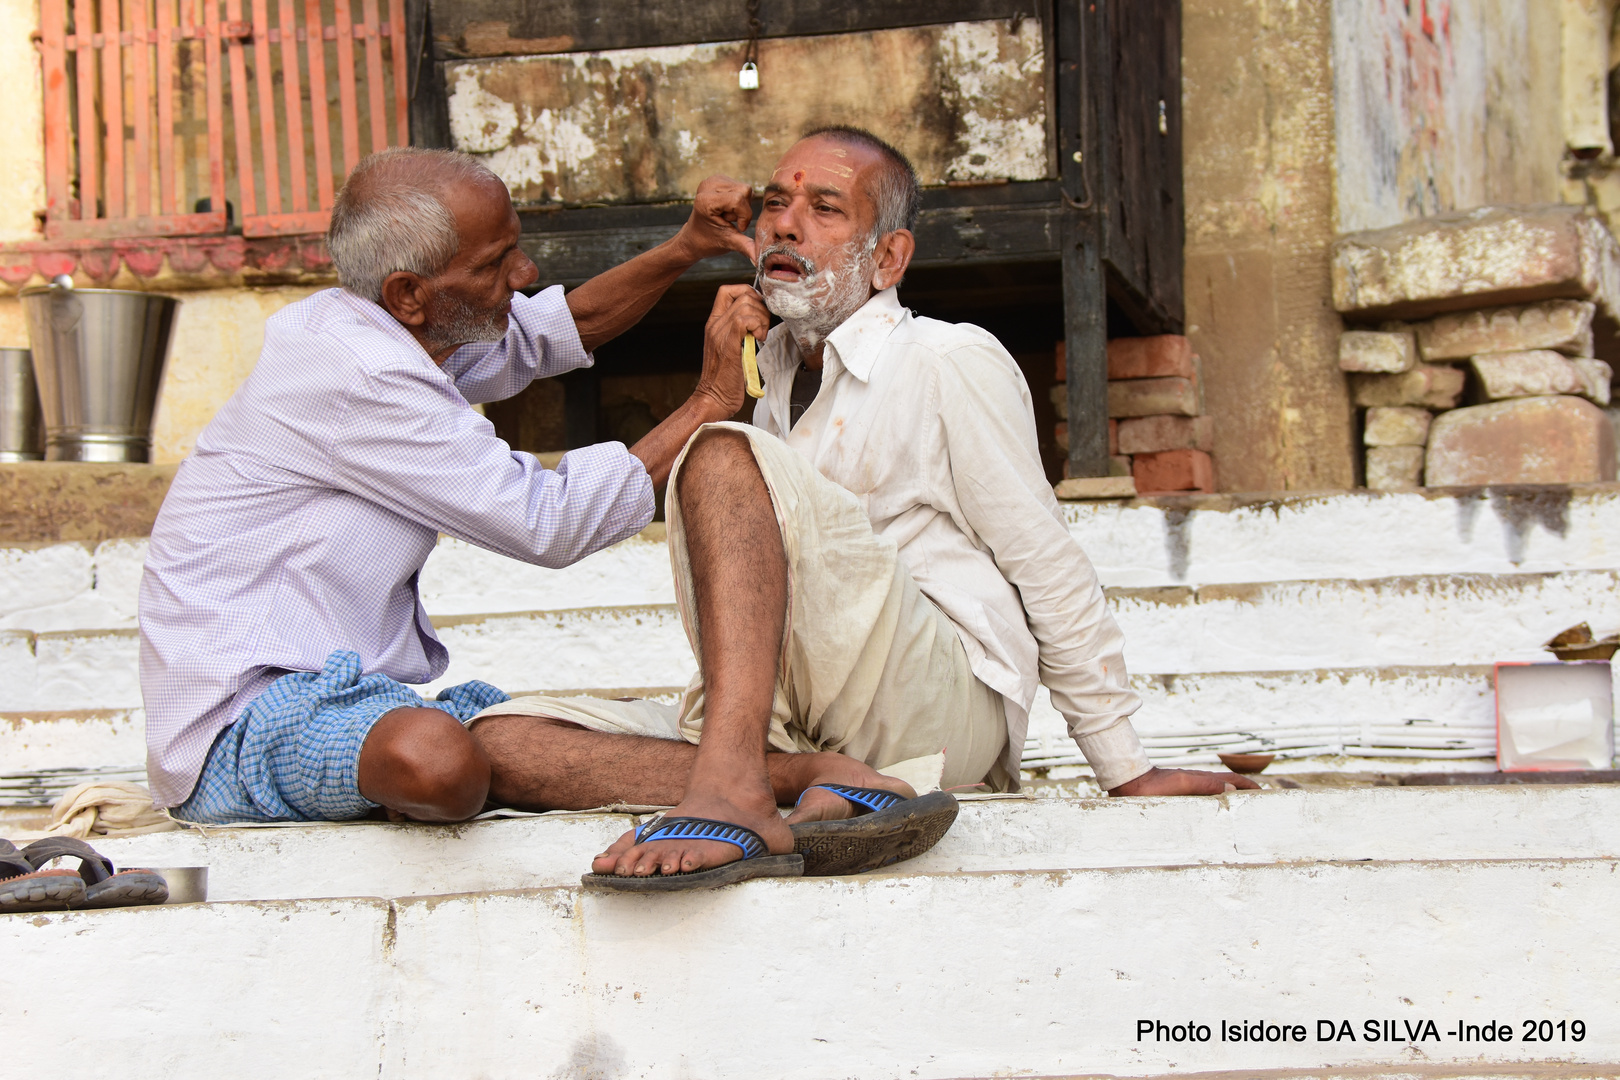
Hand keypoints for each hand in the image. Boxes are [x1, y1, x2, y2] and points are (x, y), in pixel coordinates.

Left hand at [673, 175, 756, 261]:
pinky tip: (727, 209)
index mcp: (706, 200)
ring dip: (741, 206)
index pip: (738, 199)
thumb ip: (745, 246)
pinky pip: (741, 187)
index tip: (736, 227)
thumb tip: (759, 259)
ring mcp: (713, 180)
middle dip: (742, 210)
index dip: (744, 215)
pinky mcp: (718, 179)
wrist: (694, 237)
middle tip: (728, 220)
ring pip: (745, 189)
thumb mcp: (728, 243)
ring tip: (726, 216)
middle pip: (744, 191)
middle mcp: (708, 185)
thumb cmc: (708, 241)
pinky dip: (739, 201)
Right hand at [693, 285, 770, 419]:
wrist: (713, 398)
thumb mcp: (730, 348)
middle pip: (742, 294)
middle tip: (763, 328)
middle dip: (761, 307)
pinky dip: (758, 326)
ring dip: (761, 319)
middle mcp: (715, 324)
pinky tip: (758, 340)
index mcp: (714, 323)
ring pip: (746, 305)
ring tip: (760, 336)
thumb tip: (757, 322)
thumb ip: (739, 332)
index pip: (727, 290)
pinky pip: (745, 320)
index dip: (748, 292)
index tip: (758, 310)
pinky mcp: (728, 343)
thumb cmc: (725, 378)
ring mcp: (720, 332)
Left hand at [1107, 766, 1260, 796]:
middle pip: (1228, 785)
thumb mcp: (1183, 784)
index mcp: (1203, 779)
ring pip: (1217, 792)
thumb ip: (1206, 785)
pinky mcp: (1181, 796)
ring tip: (1244, 808)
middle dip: (1245, 792)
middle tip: (1260, 802)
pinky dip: (1217, 803)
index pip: (1233, 781)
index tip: (1266, 794)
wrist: (1132, 783)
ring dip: (1232, 798)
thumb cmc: (1156, 785)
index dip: (1249, 786)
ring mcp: (1191, 788)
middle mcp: (1199, 782)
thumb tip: (1232, 789)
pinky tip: (1215, 811)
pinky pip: (1205, 799)